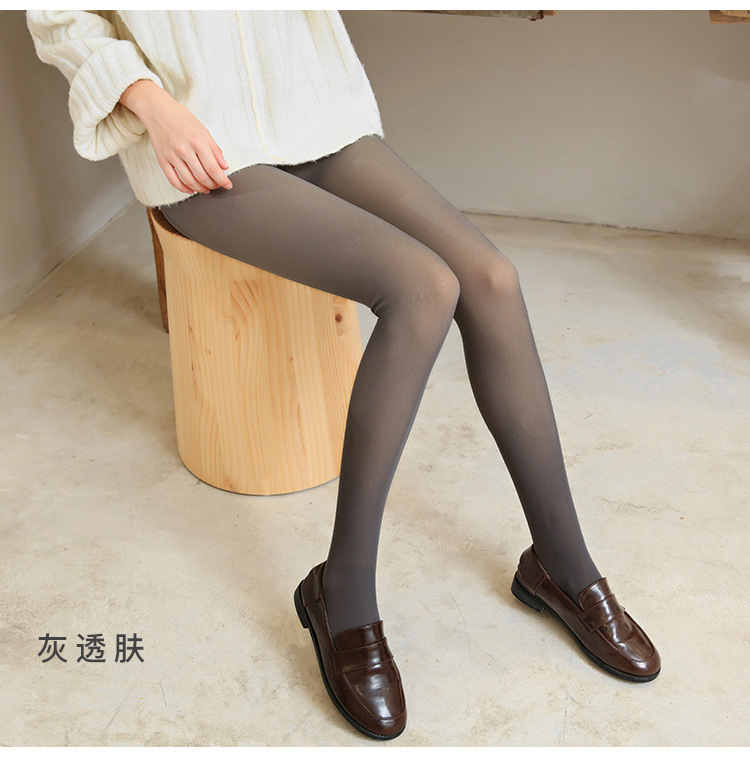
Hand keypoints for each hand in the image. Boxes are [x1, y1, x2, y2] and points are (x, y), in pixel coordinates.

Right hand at [119, 79, 232, 194]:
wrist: (158, 110)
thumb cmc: (181, 118)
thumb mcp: (203, 130)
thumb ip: (215, 150)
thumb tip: (224, 166)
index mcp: (197, 141)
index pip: (213, 168)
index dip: (222, 180)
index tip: (227, 185)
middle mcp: (184, 150)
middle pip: (202, 177)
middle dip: (213, 185)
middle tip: (217, 186)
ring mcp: (172, 156)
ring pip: (189, 181)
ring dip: (200, 189)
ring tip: (206, 189)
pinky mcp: (162, 160)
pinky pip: (173, 180)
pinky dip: (183, 188)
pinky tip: (191, 189)